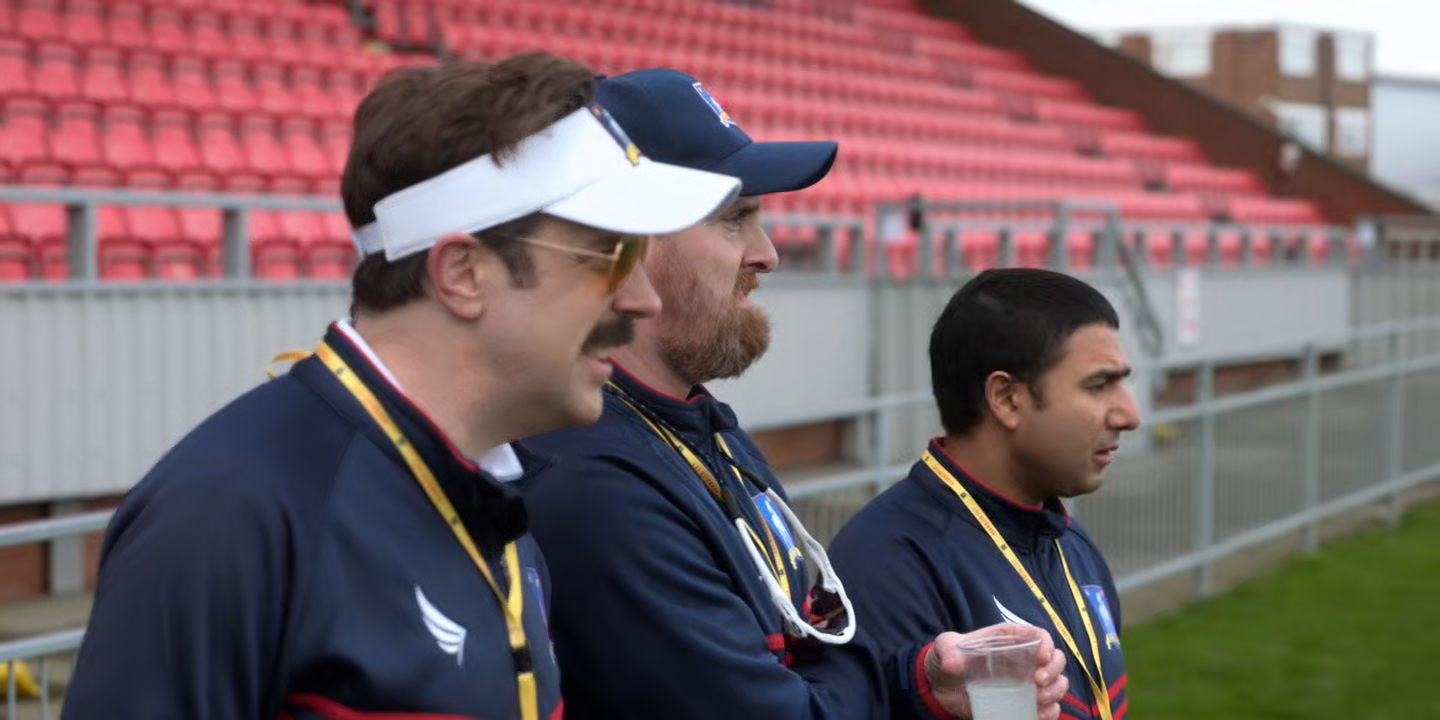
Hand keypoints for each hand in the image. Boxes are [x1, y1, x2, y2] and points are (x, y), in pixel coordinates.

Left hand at [923, 625, 1068, 719]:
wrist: (941, 686)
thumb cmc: (948, 658)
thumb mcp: (944, 647)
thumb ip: (947, 650)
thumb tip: (952, 664)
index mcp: (1010, 639)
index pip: (1039, 636)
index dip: (1046, 644)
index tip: (1041, 658)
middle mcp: (1024, 660)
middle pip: (1056, 660)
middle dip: (1054, 670)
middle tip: (1038, 681)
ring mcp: (1025, 682)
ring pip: (1057, 684)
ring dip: (1055, 692)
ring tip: (1038, 699)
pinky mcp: (1022, 703)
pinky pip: (1047, 709)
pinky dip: (1049, 713)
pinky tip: (1037, 714)